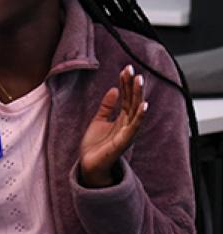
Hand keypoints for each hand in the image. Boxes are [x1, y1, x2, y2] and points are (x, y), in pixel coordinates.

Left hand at [79, 64, 147, 186]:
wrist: (89, 165)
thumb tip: (114, 89)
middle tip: (133, 69)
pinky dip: (140, 116)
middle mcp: (127, 124)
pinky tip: (144, 105)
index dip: (126, 83)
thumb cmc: (95, 145)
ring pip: (136, 110)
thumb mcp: (99, 120)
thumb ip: (107, 106)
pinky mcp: (124, 141)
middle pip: (133, 101)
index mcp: (122, 118)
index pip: (126, 97)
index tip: (126, 69)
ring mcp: (127, 132)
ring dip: (138, 95)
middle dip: (133, 85)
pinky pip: (134, 127)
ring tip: (139, 80)